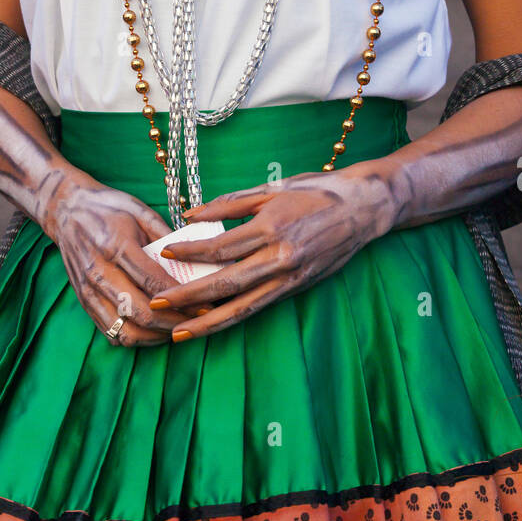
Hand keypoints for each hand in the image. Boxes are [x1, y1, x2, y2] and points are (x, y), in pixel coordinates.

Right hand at [43, 176, 194, 345]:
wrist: (65, 210)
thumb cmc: (107, 207)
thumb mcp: (139, 211)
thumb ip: (165, 235)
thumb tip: (193, 258)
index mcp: (116, 246)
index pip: (154, 282)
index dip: (183, 298)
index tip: (206, 304)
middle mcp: (99, 272)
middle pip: (141, 312)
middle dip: (175, 321)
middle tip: (199, 320)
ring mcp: (88, 291)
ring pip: (126, 331)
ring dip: (156, 335)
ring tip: (179, 327)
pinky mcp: (84, 302)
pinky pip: (111, 333)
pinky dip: (136, 338)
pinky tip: (154, 330)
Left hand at [147, 163, 394, 341]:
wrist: (363, 208)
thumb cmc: (316, 191)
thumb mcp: (273, 187)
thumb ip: (231, 203)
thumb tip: (192, 213)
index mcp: (272, 227)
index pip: (221, 246)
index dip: (190, 251)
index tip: (165, 253)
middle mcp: (280, 258)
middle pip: (226, 284)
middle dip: (189, 297)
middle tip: (158, 304)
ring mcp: (290, 278)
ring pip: (243, 306)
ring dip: (209, 321)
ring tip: (180, 333)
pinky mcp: (298, 288)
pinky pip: (260, 305)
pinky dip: (234, 316)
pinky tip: (213, 322)